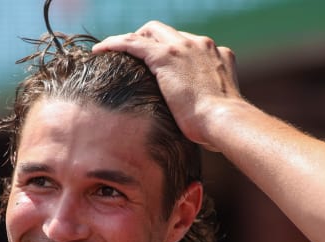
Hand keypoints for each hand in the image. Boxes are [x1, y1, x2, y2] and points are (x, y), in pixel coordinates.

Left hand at [92, 21, 242, 150]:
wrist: (225, 121)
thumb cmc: (221, 127)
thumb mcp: (217, 111)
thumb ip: (207, 105)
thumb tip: (198, 124)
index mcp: (217, 55)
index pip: (188, 45)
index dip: (171, 52)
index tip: (157, 67)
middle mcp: (201, 45)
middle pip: (168, 32)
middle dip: (149, 39)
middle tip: (132, 58)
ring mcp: (183, 47)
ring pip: (150, 31)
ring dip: (130, 38)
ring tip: (111, 51)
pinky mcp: (166, 55)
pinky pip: (133, 42)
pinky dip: (114, 44)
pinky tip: (100, 51)